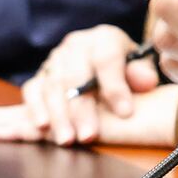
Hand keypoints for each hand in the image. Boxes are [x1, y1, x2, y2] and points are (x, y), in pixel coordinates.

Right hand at [12, 24, 160, 144]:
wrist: (105, 63)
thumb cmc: (126, 69)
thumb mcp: (140, 67)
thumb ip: (143, 74)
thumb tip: (145, 82)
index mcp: (105, 38)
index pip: (107, 58)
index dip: (115, 86)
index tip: (125, 113)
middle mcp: (77, 44)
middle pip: (75, 75)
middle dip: (82, 109)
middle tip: (89, 136)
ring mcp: (55, 59)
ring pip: (52, 85)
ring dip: (58, 115)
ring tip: (67, 140)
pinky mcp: (40, 75)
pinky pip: (32, 90)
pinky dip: (35, 108)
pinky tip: (42, 127)